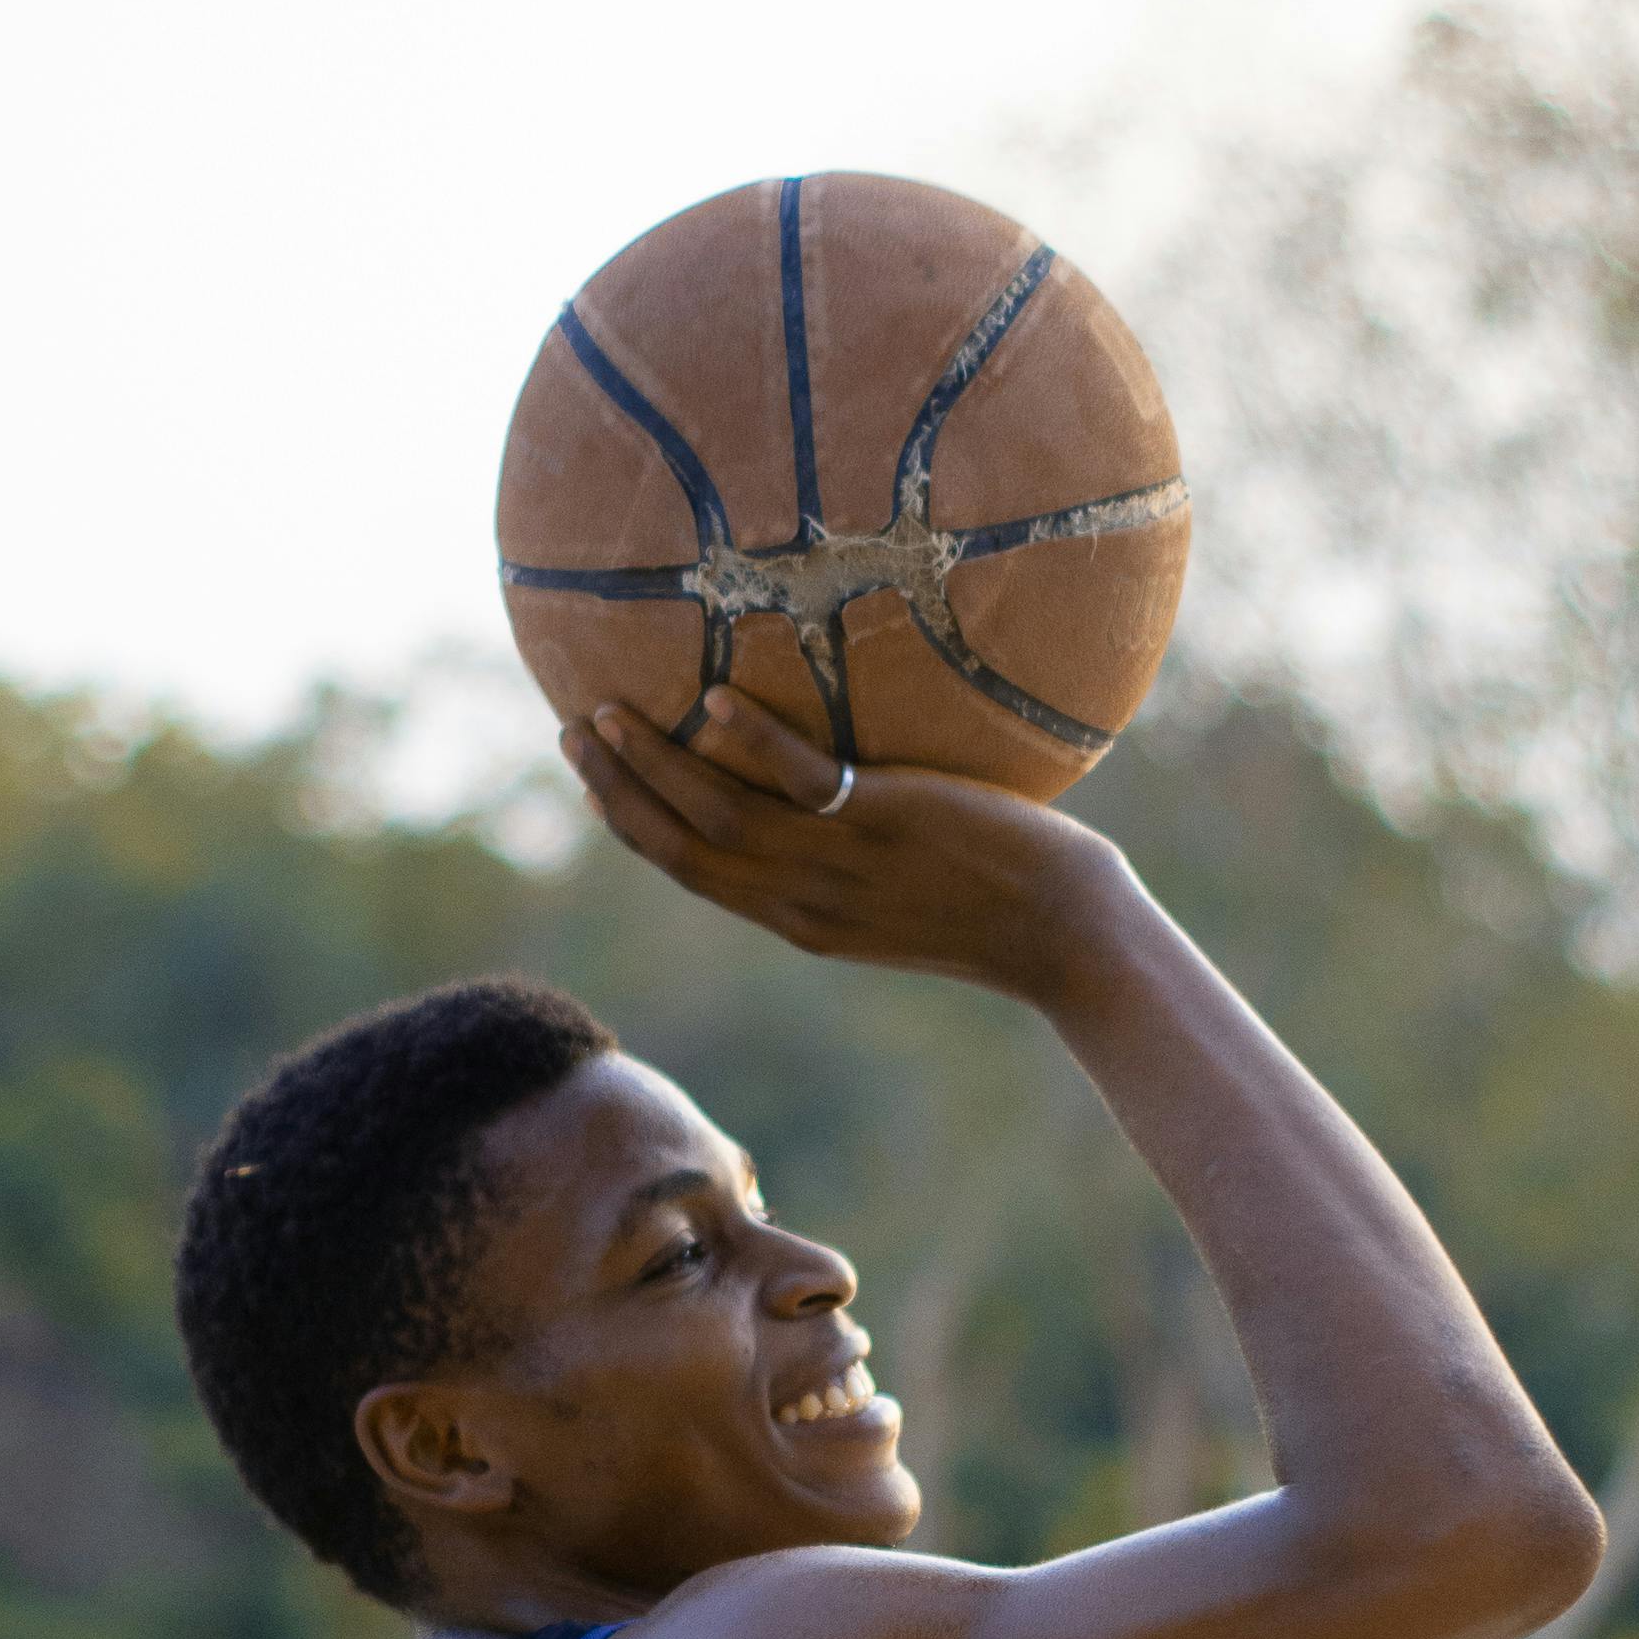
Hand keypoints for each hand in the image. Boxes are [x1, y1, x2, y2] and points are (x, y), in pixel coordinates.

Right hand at [561, 690, 1141, 1010]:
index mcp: (798, 919)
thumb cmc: (1000, 905)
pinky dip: (753, 744)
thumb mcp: (900, 895)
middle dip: (615, 792)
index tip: (593, 777)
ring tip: (612, 712)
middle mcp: (802, 900)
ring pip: (717, 816)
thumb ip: (848, 855)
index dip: (631, 823)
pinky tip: (717, 702)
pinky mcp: (885, 825)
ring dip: (654, 764)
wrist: (1066, 937)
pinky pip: (800, 781)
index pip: (690, 871)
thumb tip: (826, 794)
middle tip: (572, 733)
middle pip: (678, 847)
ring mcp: (839, 865)